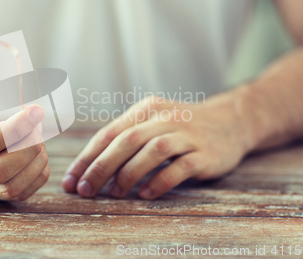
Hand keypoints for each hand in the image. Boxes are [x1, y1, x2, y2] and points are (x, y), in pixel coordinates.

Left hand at [61, 95, 252, 198]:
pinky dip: (160, 181)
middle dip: (101, 167)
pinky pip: (180, 167)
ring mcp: (187, 134)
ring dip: (129, 173)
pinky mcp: (206, 153)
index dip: (87, 157)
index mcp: (146, 110)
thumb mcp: (153, 122)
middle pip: (127, 140)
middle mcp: (165, 118)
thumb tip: (89, 168)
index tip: (71, 180)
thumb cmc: (181, 128)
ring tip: (115, 193)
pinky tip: (145, 194)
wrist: (231, 121)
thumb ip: (126, 138)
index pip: (109, 133)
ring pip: (153, 151)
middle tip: (85, 190)